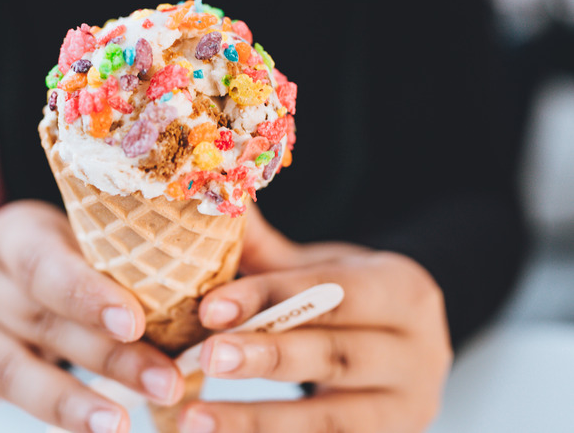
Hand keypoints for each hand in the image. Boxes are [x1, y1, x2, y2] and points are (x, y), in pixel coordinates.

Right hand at [0, 201, 184, 432]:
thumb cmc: (63, 249)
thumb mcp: (84, 233)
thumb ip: (130, 253)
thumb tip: (218, 286)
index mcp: (15, 237)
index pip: (48, 265)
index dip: (89, 295)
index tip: (137, 322)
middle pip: (44, 323)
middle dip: (109, 358)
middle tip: (167, 383)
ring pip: (9, 371)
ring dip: (65, 404)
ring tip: (116, 426)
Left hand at [179, 208, 452, 432]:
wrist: (407, 349)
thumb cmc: (352, 302)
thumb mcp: (325, 269)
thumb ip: (269, 252)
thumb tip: (211, 203)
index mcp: (404, 291)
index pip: (332, 292)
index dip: (269, 299)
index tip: (210, 308)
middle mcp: (420, 353)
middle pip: (335, 355)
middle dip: (265, 358)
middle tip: (204, 359)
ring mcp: (409, 408)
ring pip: (330, 420)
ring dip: (256, 422)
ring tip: (193, 420)